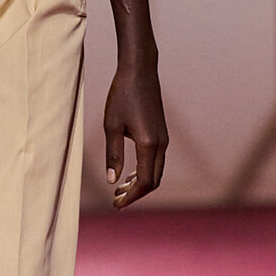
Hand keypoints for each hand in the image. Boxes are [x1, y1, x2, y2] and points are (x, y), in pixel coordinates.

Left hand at [104, 56, 167, 208]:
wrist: (140, 70)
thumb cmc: (122, 95)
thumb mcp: (111, 125)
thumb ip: (113, 155)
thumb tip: (112, 181)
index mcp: (149, 144)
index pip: (144, 182)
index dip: (131, 197)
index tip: (116, 204)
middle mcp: (161, 144)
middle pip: (153, 181)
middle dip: (136, 194)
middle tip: (116, 200)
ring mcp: (164, 138)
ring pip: (156, 171)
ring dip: (140, 183)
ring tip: (120, 189)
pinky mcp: (161, 133)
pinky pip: (157, 161)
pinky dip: (145, 171)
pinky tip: (129, 172)